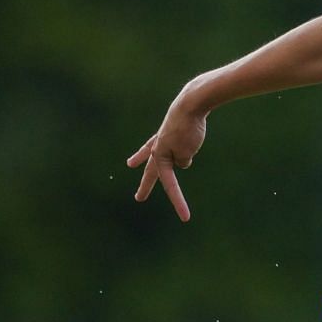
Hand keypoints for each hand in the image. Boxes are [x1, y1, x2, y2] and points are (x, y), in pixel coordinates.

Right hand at [127, 86, 209, 221]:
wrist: (190, 103)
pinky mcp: (171, 126)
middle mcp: (158, 148)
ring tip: (130, 164)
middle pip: (151, 171)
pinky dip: (165, 141)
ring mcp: (163, 136)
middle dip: (146, 185)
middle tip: (138, 198)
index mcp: (160, 157)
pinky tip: (163, 139)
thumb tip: (181, 161)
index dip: (178, 202)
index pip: (170, 184)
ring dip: (141, 157)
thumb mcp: (188, 150)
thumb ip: (183, 160)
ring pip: (149, 151)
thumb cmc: (188, 128)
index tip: (185, 218)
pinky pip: (163, 137)